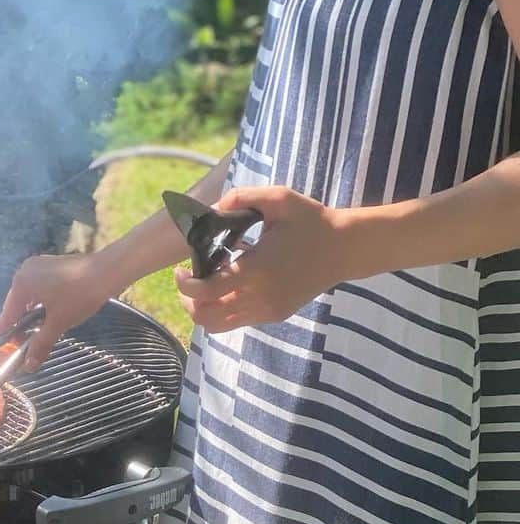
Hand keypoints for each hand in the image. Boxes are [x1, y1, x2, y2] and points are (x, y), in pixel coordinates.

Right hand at [0, 252, 119, 369]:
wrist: (108, 272)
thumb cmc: (79, 295)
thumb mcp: (58, 323)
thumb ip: (41, 344)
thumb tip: (29, 366)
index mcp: (22, 283)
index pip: (7, 314)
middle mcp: (26, 271)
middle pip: (16, 306)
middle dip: (19, 326)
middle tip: (22, 346)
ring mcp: (39, 266)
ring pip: (28, 298)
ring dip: (31, 317)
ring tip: (37, 334)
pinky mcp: (51, 266)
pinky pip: (38, 290)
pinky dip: (40, 305)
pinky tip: (48, 316)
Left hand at [173, 186, 350, 332]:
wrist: (344, 248)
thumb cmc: (310, 220)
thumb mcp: (279, 198)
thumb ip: (243, 197)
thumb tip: (214, 208)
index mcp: (256, 270)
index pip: (206, 291)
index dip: (184, 285)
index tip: (179, 271)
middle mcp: (259, 296)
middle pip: (205, 316)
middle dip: (188, 301)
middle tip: (188, 281)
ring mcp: (267, 310)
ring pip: (218, 326)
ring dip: (204, 309)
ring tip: (204, 288)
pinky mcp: (274, 315)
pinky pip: (237, 322)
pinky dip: (223, 310)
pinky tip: (228, 287)